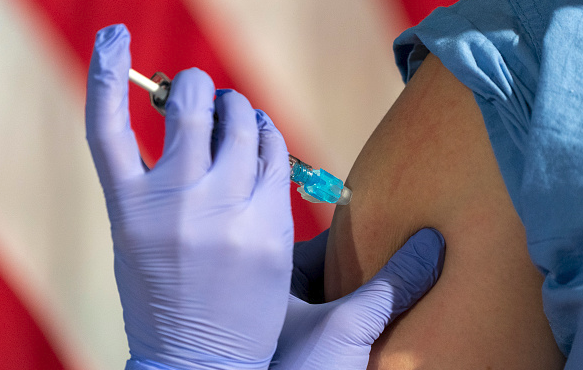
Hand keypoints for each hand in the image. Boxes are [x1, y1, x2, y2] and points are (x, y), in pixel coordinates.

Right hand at [86, 24, 293, 369]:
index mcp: (128, 208)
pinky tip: (263, 134)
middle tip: (201, 88)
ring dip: (238, 108)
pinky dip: (268, 138)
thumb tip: (186, 131)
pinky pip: (273, 160)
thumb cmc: (163, 296)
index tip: (116, 41)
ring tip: (237, 108)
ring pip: (238, 128)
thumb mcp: (138, 239)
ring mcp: (224, 214)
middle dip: (196, 88)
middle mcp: (174, 203)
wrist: (199, 357)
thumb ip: (154, 184)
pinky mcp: (267, 229)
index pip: (107, 125)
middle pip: (187, 111)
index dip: (109, 74)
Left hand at [270, 228, 444, 369]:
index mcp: (279, 283)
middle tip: (402, 255)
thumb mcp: (349, 324)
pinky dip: (365, 320)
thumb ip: (390, 287)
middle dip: (368, 269)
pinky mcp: (315, 352)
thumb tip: (430, 245)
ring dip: (368, 297)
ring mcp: (300, 330)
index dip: (359, 238)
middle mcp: (286, 303)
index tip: (391, 229)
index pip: (323, 246)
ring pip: (341, 302)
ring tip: (404, 283)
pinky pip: (344, 326)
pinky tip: (390, 318)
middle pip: (335, 274)